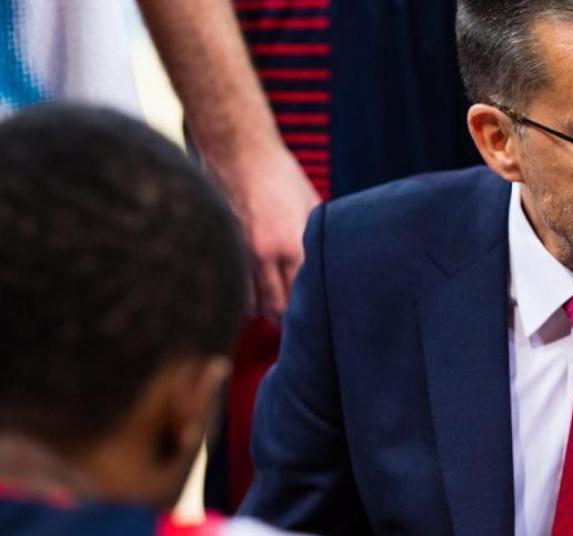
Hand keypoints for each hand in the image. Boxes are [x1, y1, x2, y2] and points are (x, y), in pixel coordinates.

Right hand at [216, 146, 320, 320]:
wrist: (239, 150)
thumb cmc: (280, 175)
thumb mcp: (311, 205)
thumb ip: (316, 238)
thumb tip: (328, 263)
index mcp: (294, 243)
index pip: (303, 294)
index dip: (308, 309)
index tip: (312, 318)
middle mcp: (266, 253)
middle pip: (276, 306)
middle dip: (284, 319)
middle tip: (290, 325)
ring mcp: (239, 251)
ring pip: (250, 302)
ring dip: (260, 311)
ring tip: (269, 313)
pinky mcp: (221, 246)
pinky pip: (231, 285)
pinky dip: (240, 296)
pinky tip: (248, 296)